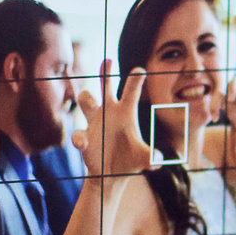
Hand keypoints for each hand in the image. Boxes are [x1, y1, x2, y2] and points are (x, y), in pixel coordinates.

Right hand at [75, 59, 153, 178]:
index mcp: (126, 112)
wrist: (111, 174)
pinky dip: (80, 138)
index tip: (140, 70)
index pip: (131, 91)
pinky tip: (83, 144)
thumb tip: (157, 160)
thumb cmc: (130, 159)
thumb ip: (150, 157)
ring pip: (85, 100)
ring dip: (85, 98)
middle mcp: (109, 112)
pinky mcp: (84, 137)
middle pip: (105, 86)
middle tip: (108, 60)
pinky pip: (78, 133)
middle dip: (105, 73)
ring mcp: (94, 122)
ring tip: (87, 98)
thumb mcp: (143, 159)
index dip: (135, 80)